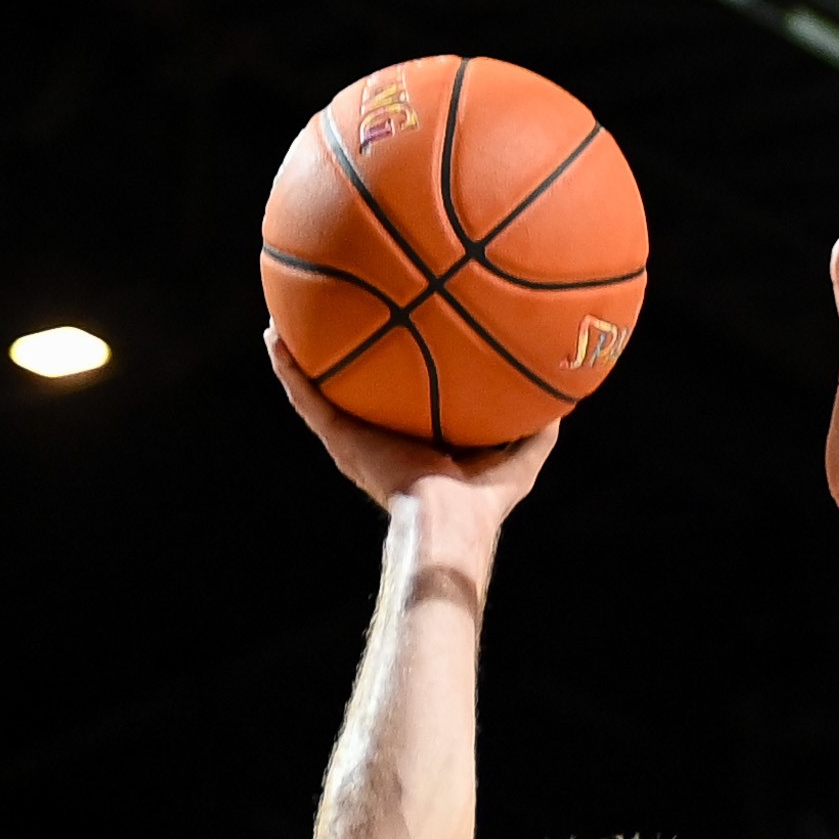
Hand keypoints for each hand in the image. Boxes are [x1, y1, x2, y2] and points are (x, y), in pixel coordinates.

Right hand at [266, 328, 558, 518]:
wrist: (448, 522)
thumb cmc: (483, 503)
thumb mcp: (521, 458)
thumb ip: (538, 431)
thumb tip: (565, 401)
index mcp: (416, 443)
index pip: (403, 402)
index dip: (398, 373)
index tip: (396, 336)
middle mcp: (380, 438)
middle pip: (358, 391)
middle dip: (347, 359)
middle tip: (335, 316)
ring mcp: (356, 439)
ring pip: (321, 390)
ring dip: (302, 356)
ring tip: (283, 318)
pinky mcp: (340, 441)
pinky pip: (307, 399)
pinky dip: (288, 370)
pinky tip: (273, 337)